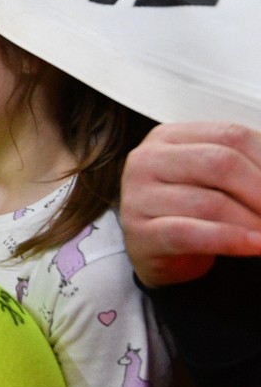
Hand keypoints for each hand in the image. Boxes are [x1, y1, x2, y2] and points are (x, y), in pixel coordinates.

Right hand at [122, 123, 260, 287]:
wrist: (156, 251)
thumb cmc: (189, 210)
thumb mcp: (212, 179)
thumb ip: (244, 168)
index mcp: (169, 137)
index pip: (231, 135)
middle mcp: (147, 160)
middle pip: (220, 163)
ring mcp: (138, 197)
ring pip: (209, 202)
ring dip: (253, 221)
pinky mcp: (140, 233)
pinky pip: (190, 234)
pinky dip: (231, 240)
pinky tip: (255, 245)